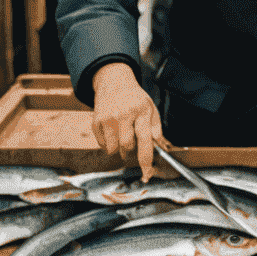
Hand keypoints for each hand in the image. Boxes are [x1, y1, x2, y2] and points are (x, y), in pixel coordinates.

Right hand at [90, 61, 163, 179]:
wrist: (114, 82)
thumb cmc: (135, 98)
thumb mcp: (150, 107)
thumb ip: (156, 128)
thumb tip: (159, 147)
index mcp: (141, 111)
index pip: (145, 140)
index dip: (146, 160)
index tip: (147, 174)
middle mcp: (123, 114)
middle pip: (127, 147)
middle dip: (130, 151)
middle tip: (131, 143)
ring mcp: (108, 118)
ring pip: (112, 149)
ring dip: (118, 148)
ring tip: (121, 134)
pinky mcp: (96, 121)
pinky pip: (102, 144)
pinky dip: (108, 143)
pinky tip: (112, 131)